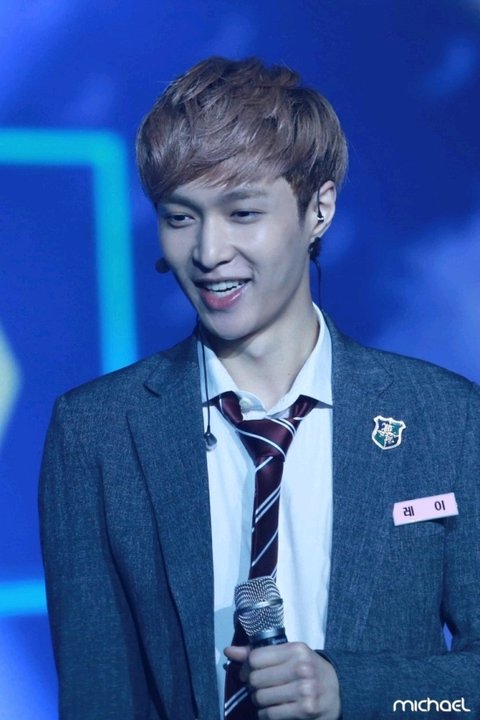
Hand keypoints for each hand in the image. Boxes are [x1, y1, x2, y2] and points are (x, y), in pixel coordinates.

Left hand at [224, 642, 340, 719]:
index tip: (248, 672)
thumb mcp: (289, 655)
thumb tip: (228, 651)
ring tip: (267, 698)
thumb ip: (258, 653)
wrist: (338, 690)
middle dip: (253, 686)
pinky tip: (272, 709)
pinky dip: (265, 714)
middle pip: (256, 679)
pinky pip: (270, 714)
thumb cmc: (308, 669)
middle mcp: (301, 667)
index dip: (246, 667)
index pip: (256, 657)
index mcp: (296, 649)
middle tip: (259, 687)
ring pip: (260, 697)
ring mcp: (304, 690)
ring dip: (259, 700)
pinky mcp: (305, 710)